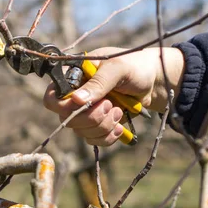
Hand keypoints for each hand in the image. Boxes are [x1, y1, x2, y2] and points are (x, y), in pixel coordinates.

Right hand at [43, 46, 183, 145]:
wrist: (154, 82)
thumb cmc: (135, 67)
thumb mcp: (118, 69)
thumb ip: (98, 83)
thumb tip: (77, 100)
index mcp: (73, 76)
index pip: (52, 97)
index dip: (64, 106)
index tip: (85, 104)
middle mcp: (76, 95)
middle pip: (67, 119)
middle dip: (91, 117)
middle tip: (110, 105)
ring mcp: (86, 111)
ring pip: (81, 132)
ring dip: (103, 126)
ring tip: (118, 111)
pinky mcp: (98, 124)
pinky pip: (94, 140)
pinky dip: (107, 136)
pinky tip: (120, 126)